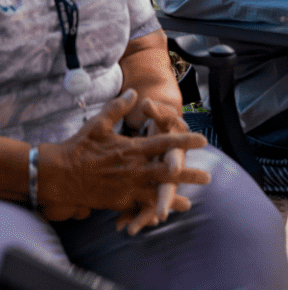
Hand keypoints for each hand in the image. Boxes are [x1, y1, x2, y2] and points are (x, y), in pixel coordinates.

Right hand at [37, 89, 209, 225]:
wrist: (58, 175)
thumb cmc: (80, 146)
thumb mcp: (99, 123)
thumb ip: (119, 108)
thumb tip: (134, 93)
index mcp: (132, 149)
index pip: (164, 144)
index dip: (184, 142)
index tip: (203, 140)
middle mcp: (133, 169)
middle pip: (166, 173)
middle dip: (188, 175)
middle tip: (207, 178)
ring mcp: (126, 187)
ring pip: (155, 194)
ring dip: (173, 199)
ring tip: (189, 205)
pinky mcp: (117, 201)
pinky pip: (136, 207)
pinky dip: (148, 212)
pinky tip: (160, 217)